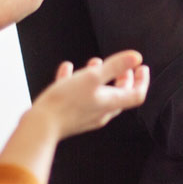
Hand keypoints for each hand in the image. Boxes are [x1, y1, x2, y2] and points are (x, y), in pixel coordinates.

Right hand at [28, 50, 149, 139]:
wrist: (40, 126)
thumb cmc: (66, 101)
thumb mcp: (92, 77)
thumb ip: (115, 66)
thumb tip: (137, 57)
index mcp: (110, 104)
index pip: (136, 94)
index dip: (142, 80)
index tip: (142, 67)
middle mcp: (101, 112)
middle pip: (119, 95)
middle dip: (123, 78)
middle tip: (125, 67)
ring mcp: (86, 115)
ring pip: (97, 94)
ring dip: (99, 77)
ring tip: (94, 61)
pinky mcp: (70, 115)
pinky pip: (77, 96)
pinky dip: (75, 81)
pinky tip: (66, 68)